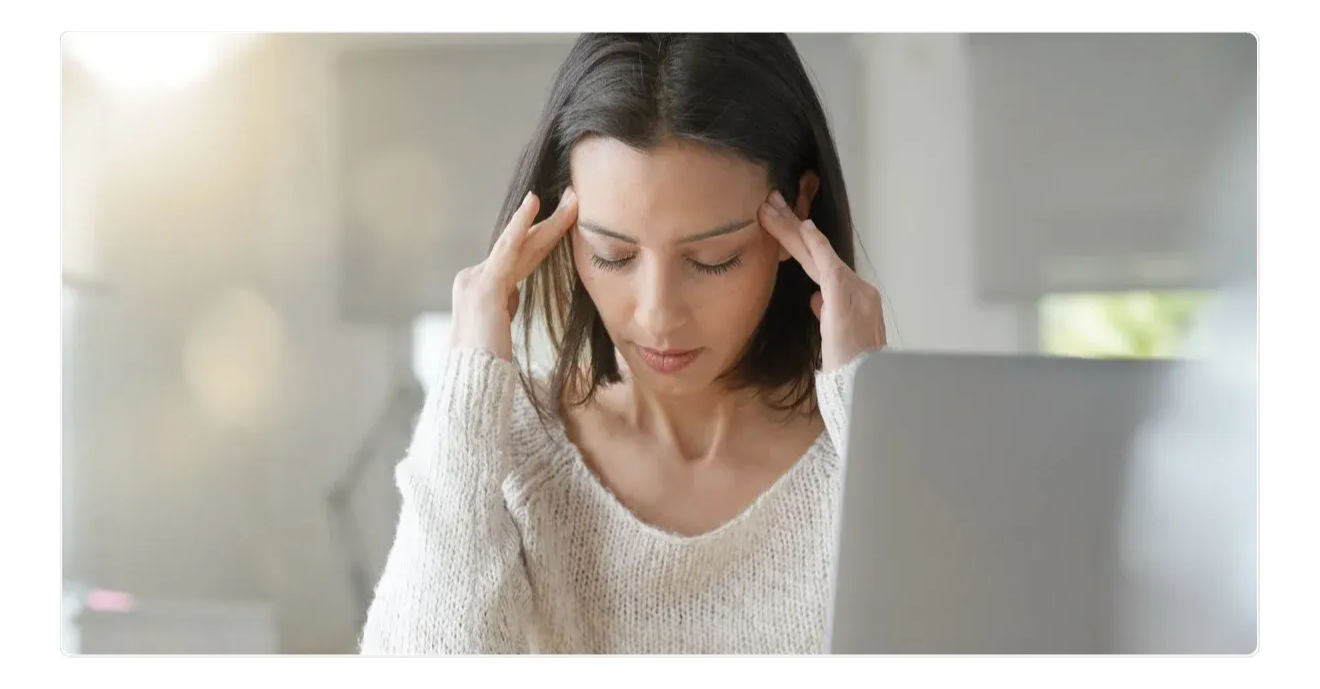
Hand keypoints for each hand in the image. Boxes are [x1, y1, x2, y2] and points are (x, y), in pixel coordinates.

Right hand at [451, 188, 578, 361]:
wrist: (470, 383)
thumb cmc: (485, 366)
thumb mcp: (498, 328)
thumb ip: (505, 305)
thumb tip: (514, 294)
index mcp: (480, 289)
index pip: (517, 258)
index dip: (541, 238)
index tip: (563, 221)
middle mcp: (473, 278)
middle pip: (521, 246)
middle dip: (549, 223)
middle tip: (573, 198)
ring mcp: (475, 280)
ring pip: (520, 244)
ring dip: (549, 220)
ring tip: (571, 199)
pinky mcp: (483, 286)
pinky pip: (507, 248)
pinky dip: (521, 224)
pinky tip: (534, 204)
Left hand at [758, 190, 885, 371]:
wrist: (863, 388)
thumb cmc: (850, 372)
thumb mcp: (836, 339)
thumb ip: (828, 314)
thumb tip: (817, 300)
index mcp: (857, 299)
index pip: (823, 265)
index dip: (803, 245)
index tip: (786, 227)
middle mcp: (860, 290)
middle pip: (820, 253)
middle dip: (793, 227)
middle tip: (771, 203)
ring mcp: (856, 291)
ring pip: (818, 253)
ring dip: (792, 230)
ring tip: (770, 208)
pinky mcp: (846, 297)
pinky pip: (827, 264)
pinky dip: (814, 244)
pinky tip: (802, 226)